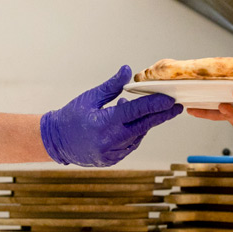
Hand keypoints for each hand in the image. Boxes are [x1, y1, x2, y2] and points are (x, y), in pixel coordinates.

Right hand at [40, 65, 182, 166]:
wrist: (56, 141)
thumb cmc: (71, 116)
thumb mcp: (90, 97)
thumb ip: (111, 86)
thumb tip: (128, 71)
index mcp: (104, 123)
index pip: (135, 112)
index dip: (154, 105)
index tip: (169, 100)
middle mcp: (110, 141)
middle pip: (143, 126)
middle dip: (161, 116)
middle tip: (176, 108)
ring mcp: (111, 153)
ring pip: (138, 136)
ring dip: (145, 123)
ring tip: (145, 110)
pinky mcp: (111, 160)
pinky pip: (130, 145)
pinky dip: (134, 134)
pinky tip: (131, 123)